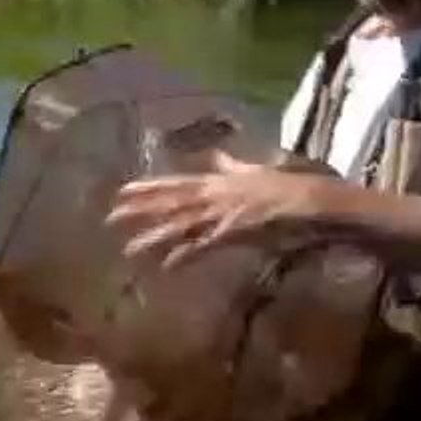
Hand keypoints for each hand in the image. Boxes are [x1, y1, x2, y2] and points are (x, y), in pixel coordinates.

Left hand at [104, 149, 322, 269]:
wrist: (310, 197)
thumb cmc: (283, 185)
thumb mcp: (251, 170)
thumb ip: (230, 165)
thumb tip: (216, 154)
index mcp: (216, 180)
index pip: (175, 183)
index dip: (147, 187)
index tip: (121, 192)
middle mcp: (214, 193)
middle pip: (171, 202)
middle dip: (140, 210)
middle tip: (110, 218)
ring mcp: (222, 212)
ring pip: (182, 224)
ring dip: (155, 236)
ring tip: (129, 249)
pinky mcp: (234, 231)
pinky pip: (205, 245)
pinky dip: (186, 254)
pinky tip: (168, 265)